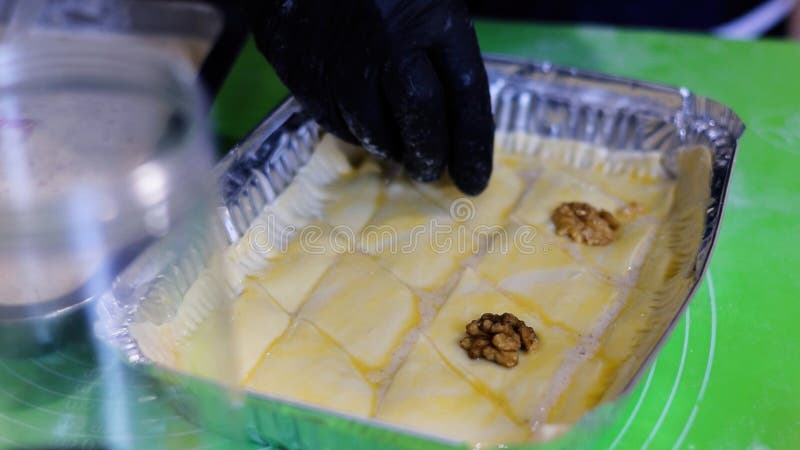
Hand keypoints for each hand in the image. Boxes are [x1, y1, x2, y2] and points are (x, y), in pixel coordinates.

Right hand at [245, 0, 493, 194]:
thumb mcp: (427, 4)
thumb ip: (444, 52)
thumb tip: (457, 126)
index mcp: (432, 17)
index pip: (466, 92)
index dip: (473, 145)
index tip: (475, 180)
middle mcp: (389, 42)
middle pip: (420, 116)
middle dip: (430, 153)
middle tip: (431, 169)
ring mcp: (343, 61)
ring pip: (373, 129)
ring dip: (390, 147)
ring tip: (397, 146)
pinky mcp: (305, 75)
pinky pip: (335, 122)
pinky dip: (354, 131)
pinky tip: (362, 120)